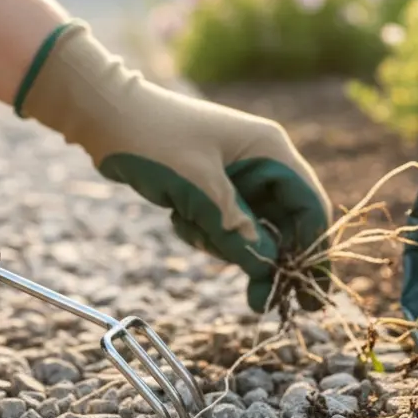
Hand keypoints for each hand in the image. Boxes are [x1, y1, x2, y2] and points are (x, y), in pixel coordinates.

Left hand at [16, 21, 333, 313]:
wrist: (105, 116)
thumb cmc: (154, 139)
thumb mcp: (198, 188)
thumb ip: (235, 228)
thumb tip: (269, 267)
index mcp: (270, 150)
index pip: (308, 206)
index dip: (312, 251)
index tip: (310, 293)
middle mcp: (262, 162)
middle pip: (285, 224)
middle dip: (267, 259)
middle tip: (260, 302)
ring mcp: (239, 176)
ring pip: (252, 231)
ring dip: (224, 243)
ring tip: (188, 225)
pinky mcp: (214, 188)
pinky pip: (224, 226)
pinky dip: (204, 232)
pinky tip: (177, 217)